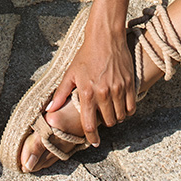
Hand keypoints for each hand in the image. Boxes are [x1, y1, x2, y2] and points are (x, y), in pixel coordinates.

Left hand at [45, 19, 135, 146]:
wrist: (105, 38)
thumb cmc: (86, 55)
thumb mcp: (71, 73)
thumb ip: (61, 94)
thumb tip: (49, 111)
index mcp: (87, 92)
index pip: (89, 124)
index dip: (92, 136)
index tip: (94, 141)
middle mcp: (103, 93)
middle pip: (108, 122)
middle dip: (104, 123)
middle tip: (101, 117)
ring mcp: (118, 88)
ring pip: (120, 116)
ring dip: (116, 117)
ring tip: (111, 111)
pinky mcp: (129, 83)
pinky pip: (132, 107)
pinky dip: (127, 110)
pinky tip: (122, 106)